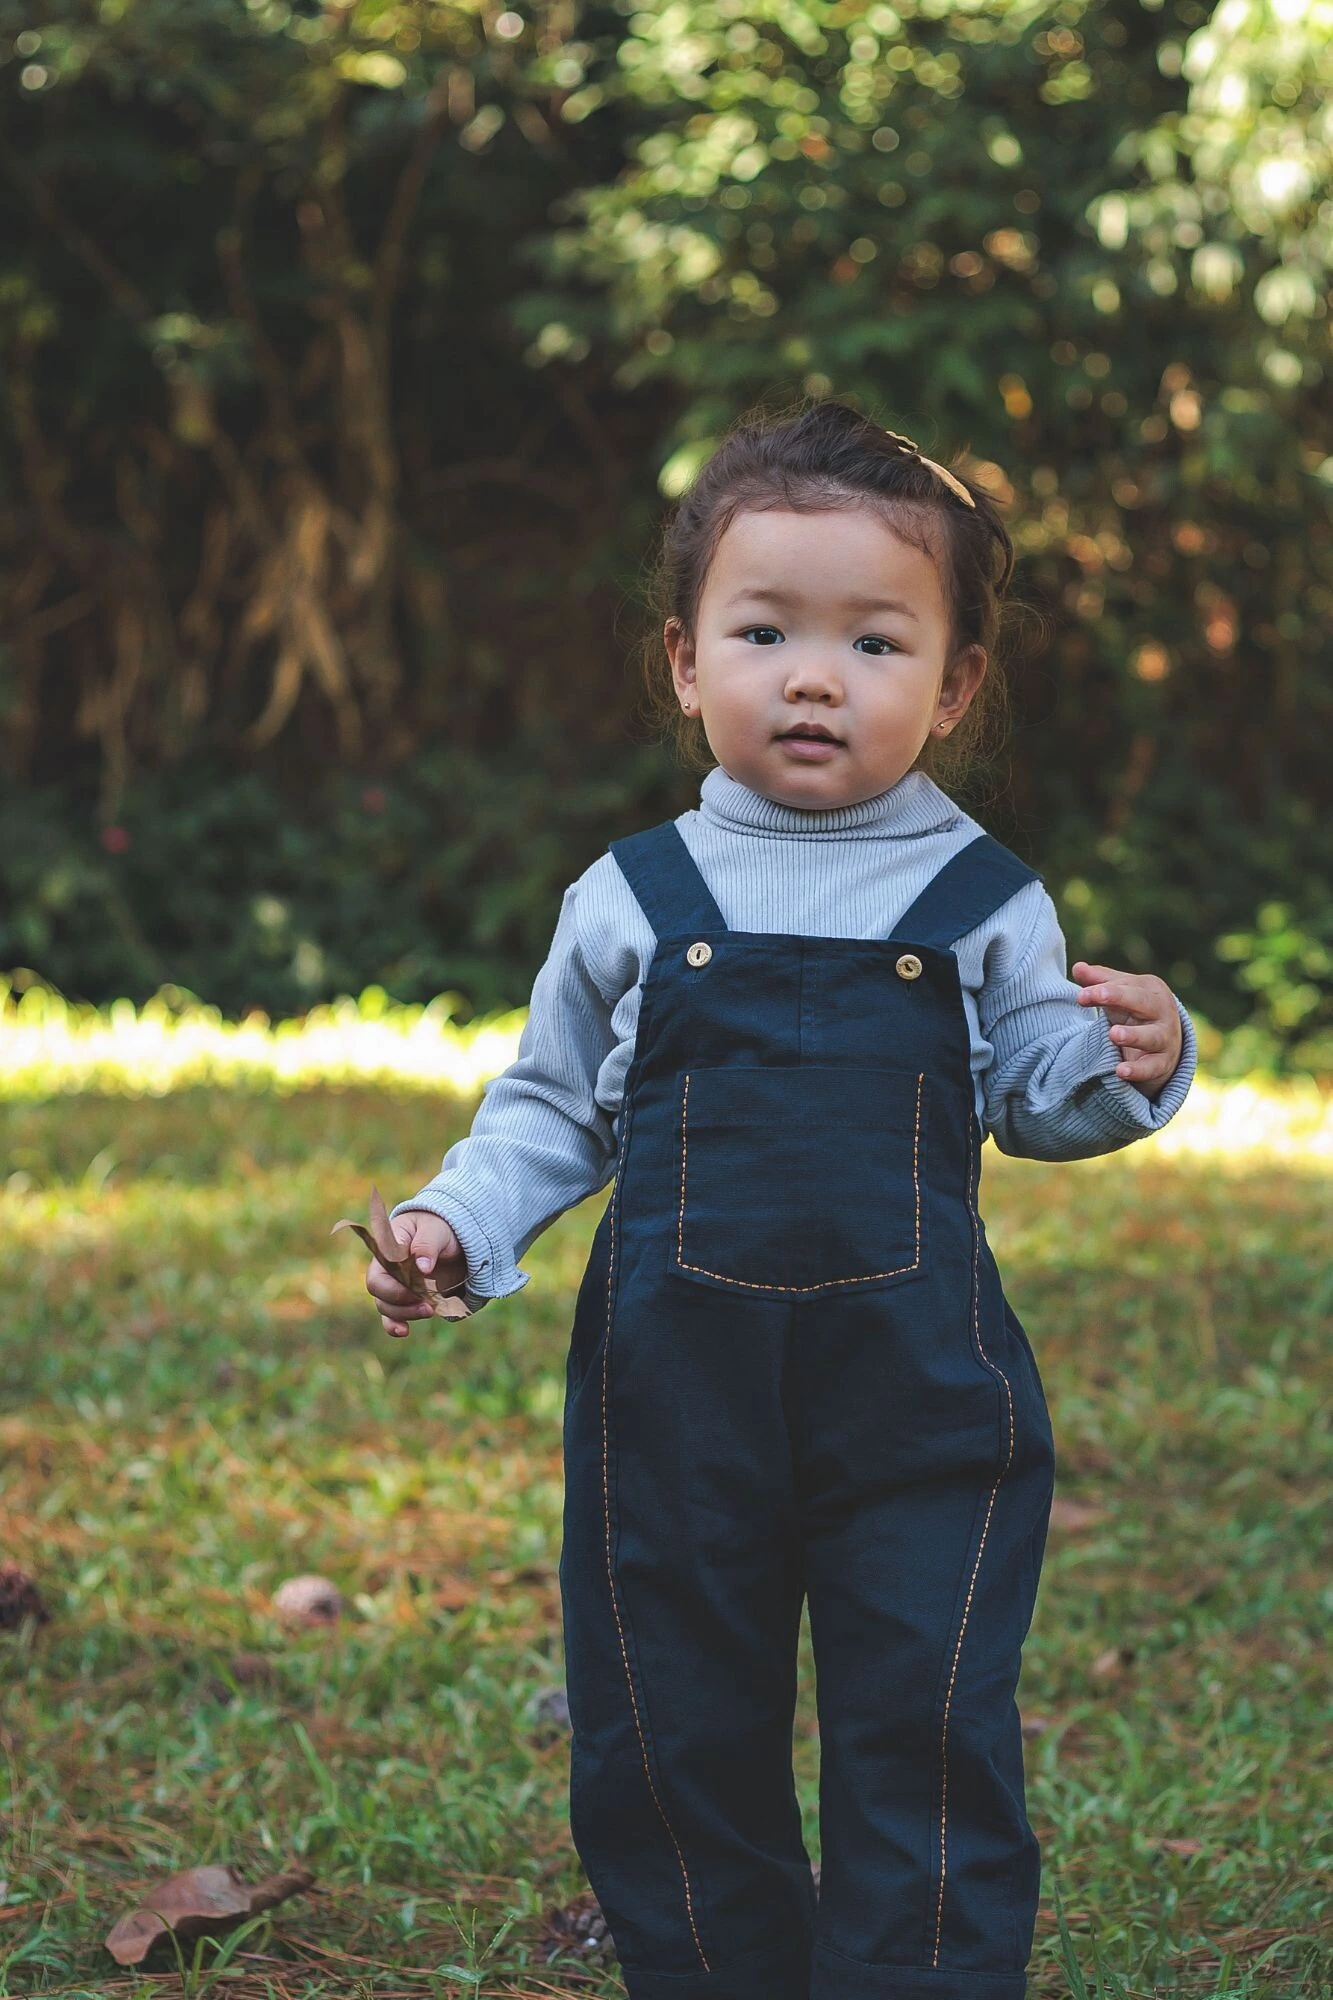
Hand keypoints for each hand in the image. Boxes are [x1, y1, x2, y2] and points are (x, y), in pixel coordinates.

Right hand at [366, 1209, 466, 1337]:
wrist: (452, 1237)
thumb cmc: (439, 1227)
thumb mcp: (435, 1229)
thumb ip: (427, 1245)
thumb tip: (422, 1268)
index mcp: (387, 1250)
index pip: (378, 1273)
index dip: (393, 1288)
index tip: (416, 1291)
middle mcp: (386, 1270)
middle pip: (380, 1294)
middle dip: (401, 1304)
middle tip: (427, 1306)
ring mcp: (396, 1286)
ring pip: (387, 1308)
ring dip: (405, 1315)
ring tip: (430, 1311)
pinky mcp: (407, 1299)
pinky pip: (393, 1317)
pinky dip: (396, 1326)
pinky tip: (404, 1332)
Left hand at [1071, 962, 1182, 1098]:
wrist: (1165, 1045)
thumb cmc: (1135, 1012)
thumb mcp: (1118, 995)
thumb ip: (1099, 982)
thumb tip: (1077, 967)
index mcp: (1150, 989)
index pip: (1125, 986)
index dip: (1103, 989)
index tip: (1080, 995)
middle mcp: (1162, 1011)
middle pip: (1143, 1002)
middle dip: (1120, 998)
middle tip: (1099, 997)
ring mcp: (1165, 1038)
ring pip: (1151, 1036)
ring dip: (1133, 1036)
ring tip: (1113, 1034)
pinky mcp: (1163, 1063)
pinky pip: (1152, 1067)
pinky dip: (1138, 1070)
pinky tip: (1120, 1071)